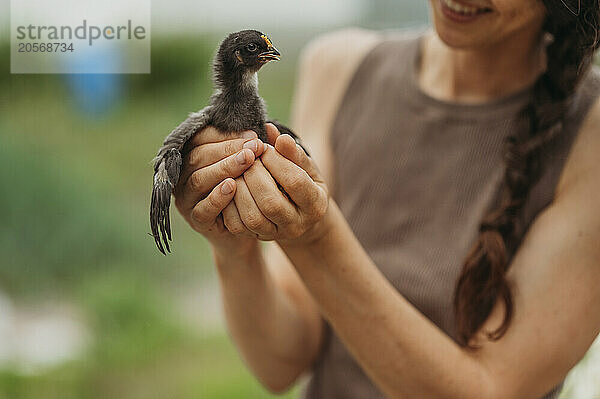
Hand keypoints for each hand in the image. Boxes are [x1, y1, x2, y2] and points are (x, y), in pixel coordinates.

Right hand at [173, 126, 264, 252]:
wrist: (247, 226)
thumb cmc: (246, 189)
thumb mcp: (247, 166)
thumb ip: (249, 148)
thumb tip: (264, 129)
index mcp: (192, 157)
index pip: (201, 139)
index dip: (225, 135)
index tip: (252, 135)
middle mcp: (183, 177)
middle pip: (198, 157)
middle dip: (228, 150)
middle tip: (254, 147)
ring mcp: (187, 199)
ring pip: (199, 180)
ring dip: (224, 168)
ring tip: (247, 161)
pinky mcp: (196, 220)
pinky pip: (202, 208)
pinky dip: (217, 197)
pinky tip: (233, 187)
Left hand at [222, 124, 329, 244]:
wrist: (298, 216)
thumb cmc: (303, 183)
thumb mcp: (305, 168)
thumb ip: (291, 151)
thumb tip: (270, 130)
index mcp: (316, 204)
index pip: (295, 182)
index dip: (276, 161)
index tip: (264, 148)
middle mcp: (297, 224)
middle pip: (272, 203)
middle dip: (255, 176)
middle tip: (247, 159)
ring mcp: (276, 234)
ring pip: (253, 218)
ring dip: (240, 190)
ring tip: (237, 171)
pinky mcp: (257, 237)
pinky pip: (238, 226)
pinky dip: (229, 206)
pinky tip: (230, 187)